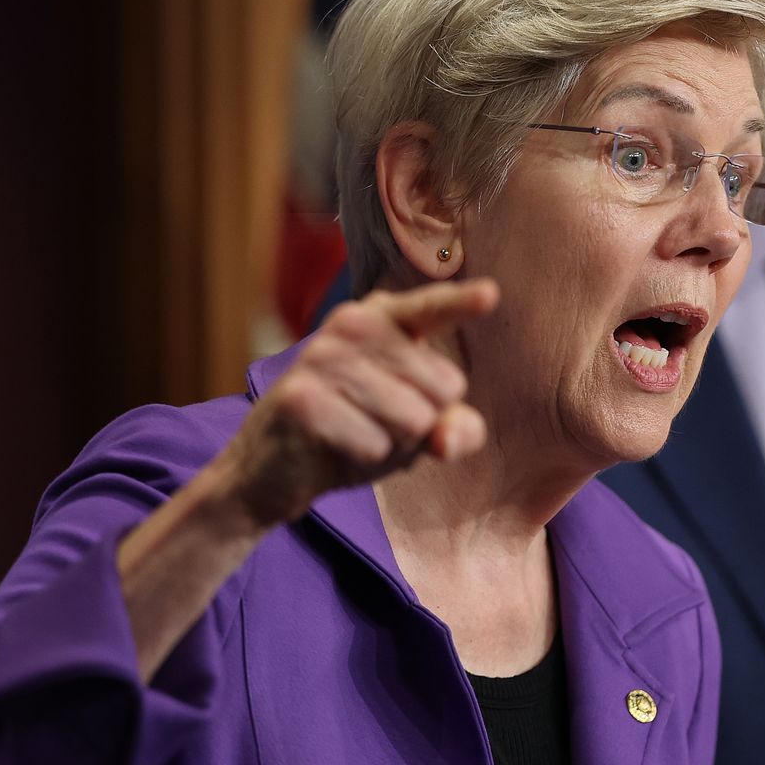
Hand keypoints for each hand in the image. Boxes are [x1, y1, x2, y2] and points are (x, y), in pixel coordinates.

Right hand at [215, 278, 498, 526]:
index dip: (461, 303)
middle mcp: (353, 324)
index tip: (491, 294)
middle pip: (444, 389)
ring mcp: (323, 355)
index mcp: (385, 317)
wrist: (273, 469)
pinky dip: (365, 459)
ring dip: (394, 444)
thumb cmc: (357, 433)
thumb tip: (447, 438)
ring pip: (413, 420)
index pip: (432, 308)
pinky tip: (333, 447)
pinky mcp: (302, 397)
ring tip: (355, 432)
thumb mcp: (418, 429)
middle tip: (376, 421)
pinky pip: (376, 444)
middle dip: (422, 423)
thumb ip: (455, 428)